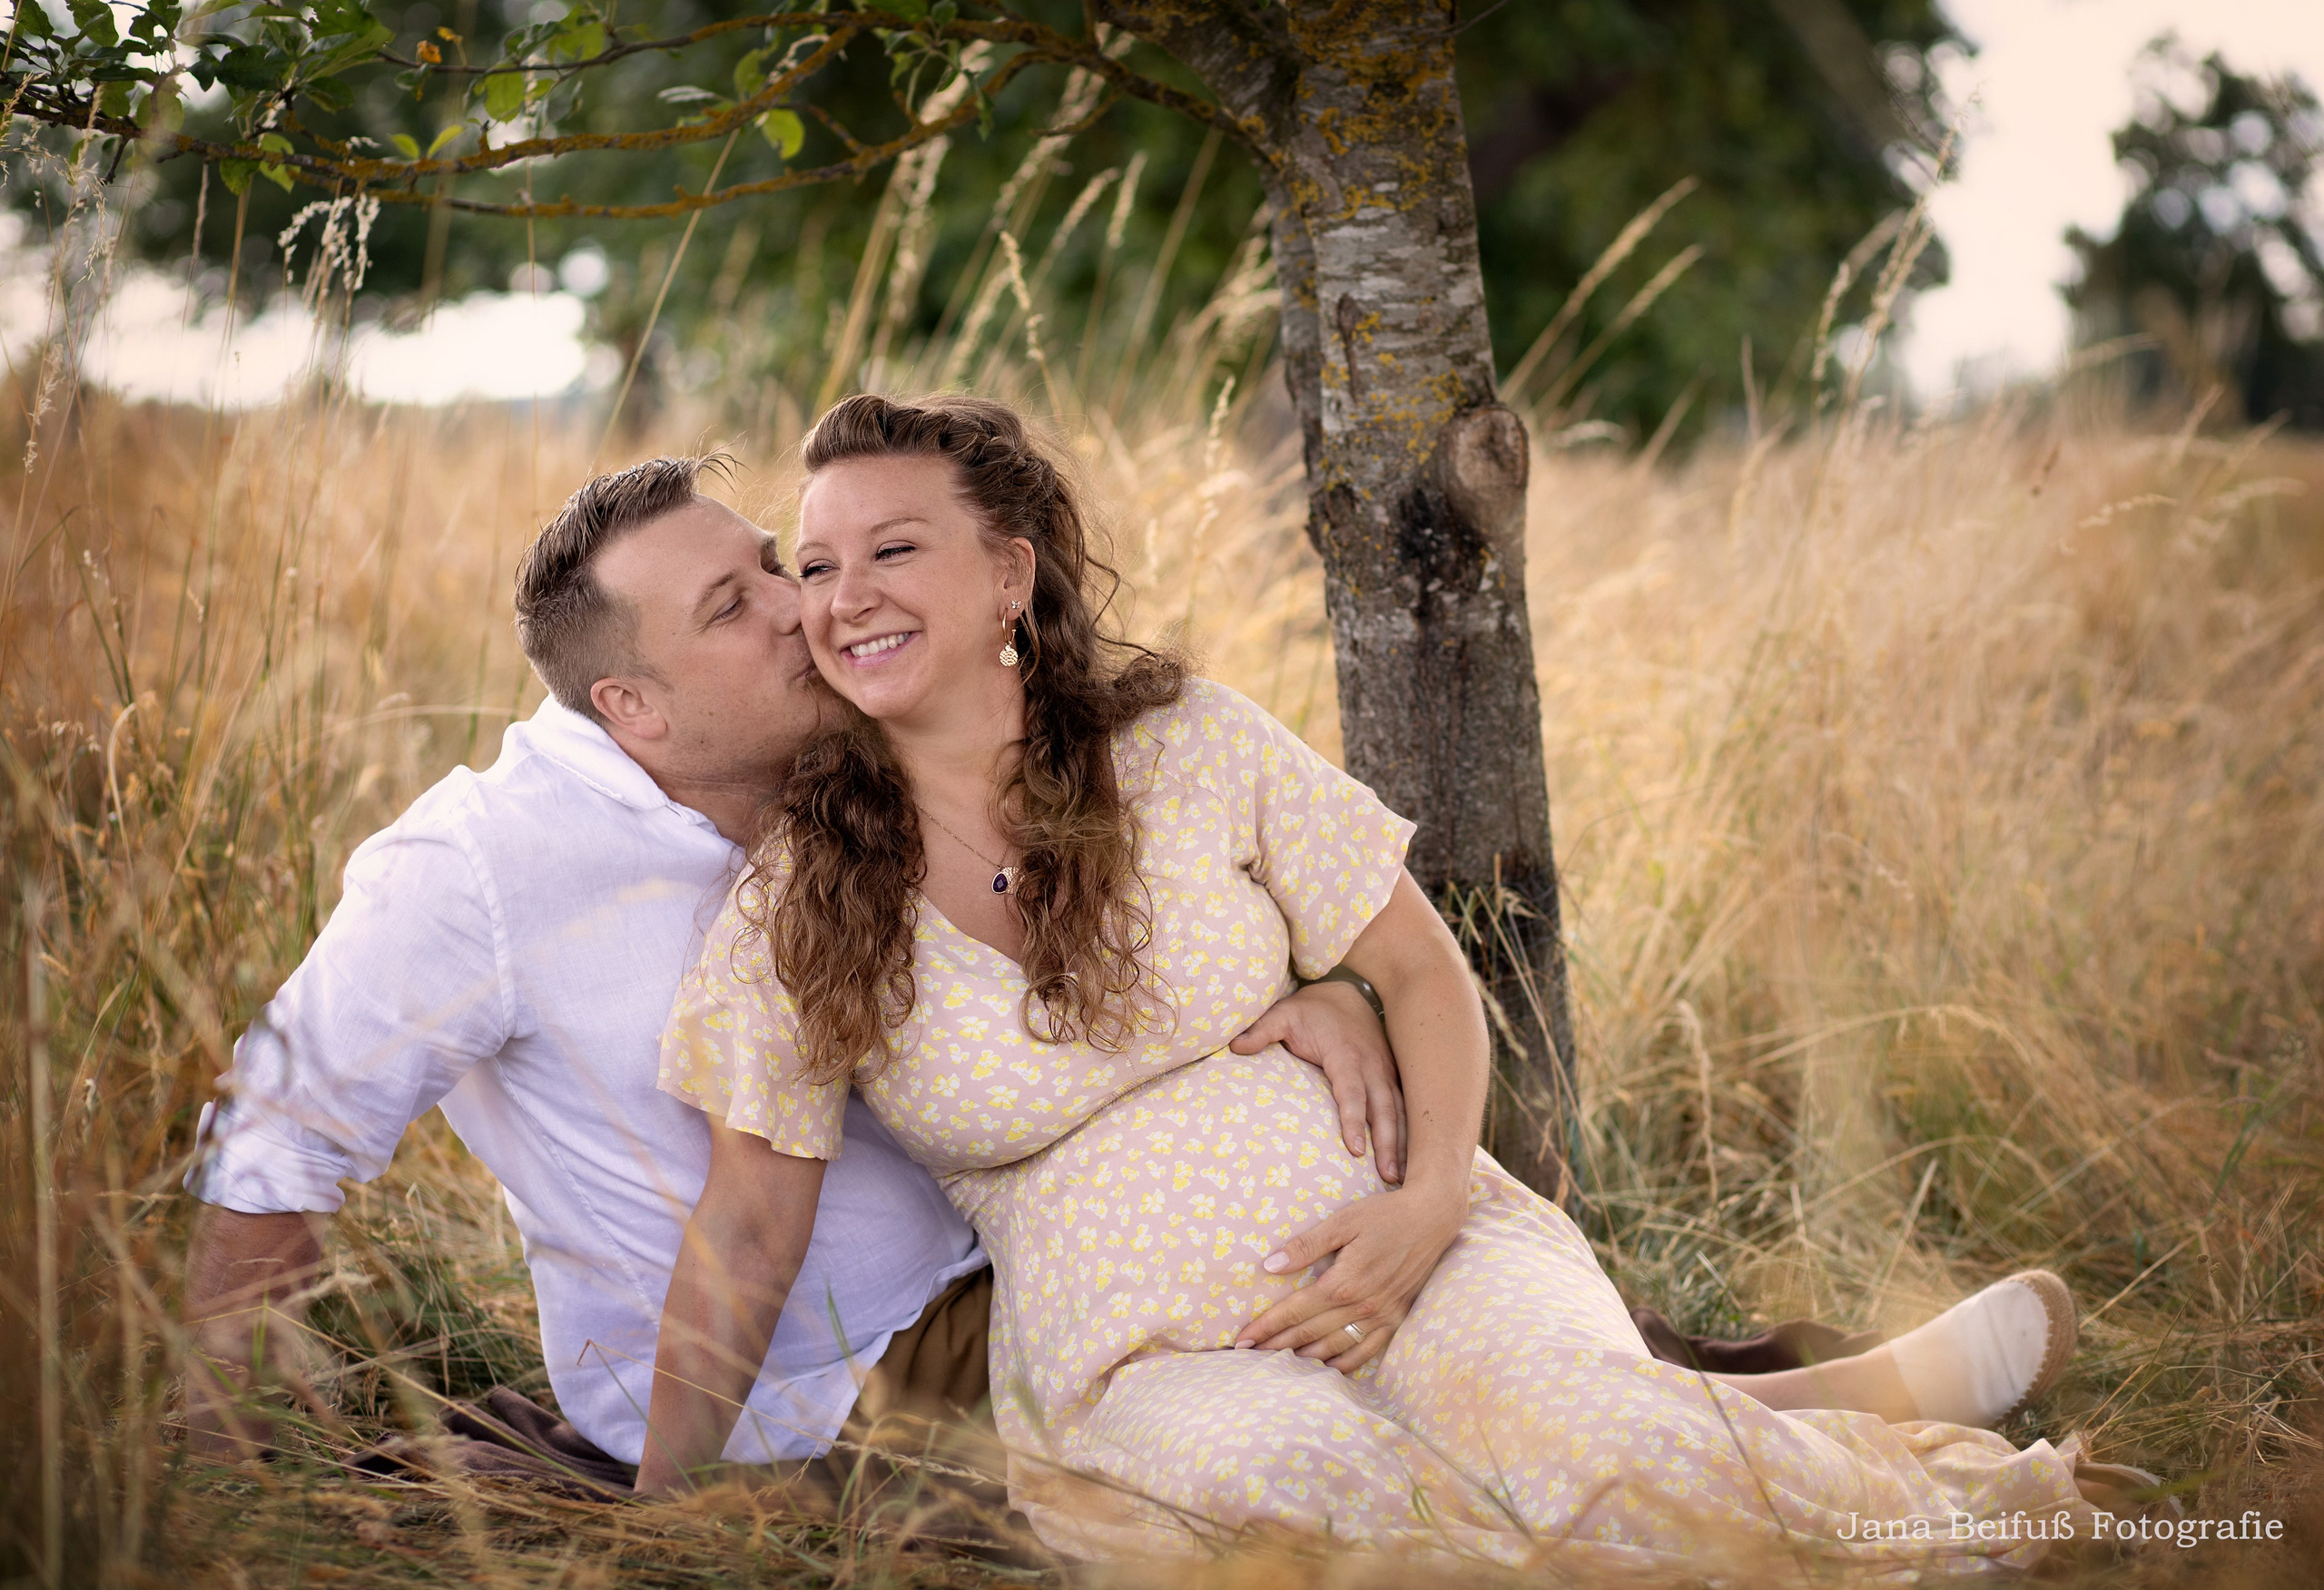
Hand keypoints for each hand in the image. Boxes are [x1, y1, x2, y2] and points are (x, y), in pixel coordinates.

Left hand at [1232, 978, 1404, 1183]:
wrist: (1346, 994)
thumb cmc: (1311, 1011)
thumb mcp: (1283, 1013)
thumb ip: (1261, 1030)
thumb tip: (1234, 1047)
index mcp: (1345, 1054)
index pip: (1351, 1092)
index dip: (1353, 1120)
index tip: (1355, 1150)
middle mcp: (1372, 1065)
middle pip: (1383, 1108)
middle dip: (1387, 1142)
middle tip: (1388, 1177)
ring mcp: (1386, 1072)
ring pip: (1399, 1111)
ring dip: (1402, 1144)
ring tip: (1398, 1177)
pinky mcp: (1393, 1078)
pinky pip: (1404, 1107)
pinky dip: (1409, 1134)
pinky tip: (1410, 1160)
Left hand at [1232, 1179, 1465, 1372]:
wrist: (1432, 1219)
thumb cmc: (1384, 1215)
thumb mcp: (1342, 1222)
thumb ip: (1306, 1246)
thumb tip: (1270, 1265)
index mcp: (1343, 1282)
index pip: (1294, 1311)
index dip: (1266, 1326)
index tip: (1241, 1340)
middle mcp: (1362, 1306)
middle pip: (1309, 1334)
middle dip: (1276, 1346)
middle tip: (1248, 1357)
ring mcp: (1381, 1316)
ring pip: (1335, 1347)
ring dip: (1304, 1359)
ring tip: (1277, 1365)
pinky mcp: (1396, 1320)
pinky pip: (1366, 1351)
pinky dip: (1343, 1363)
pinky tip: (1326, 1369)